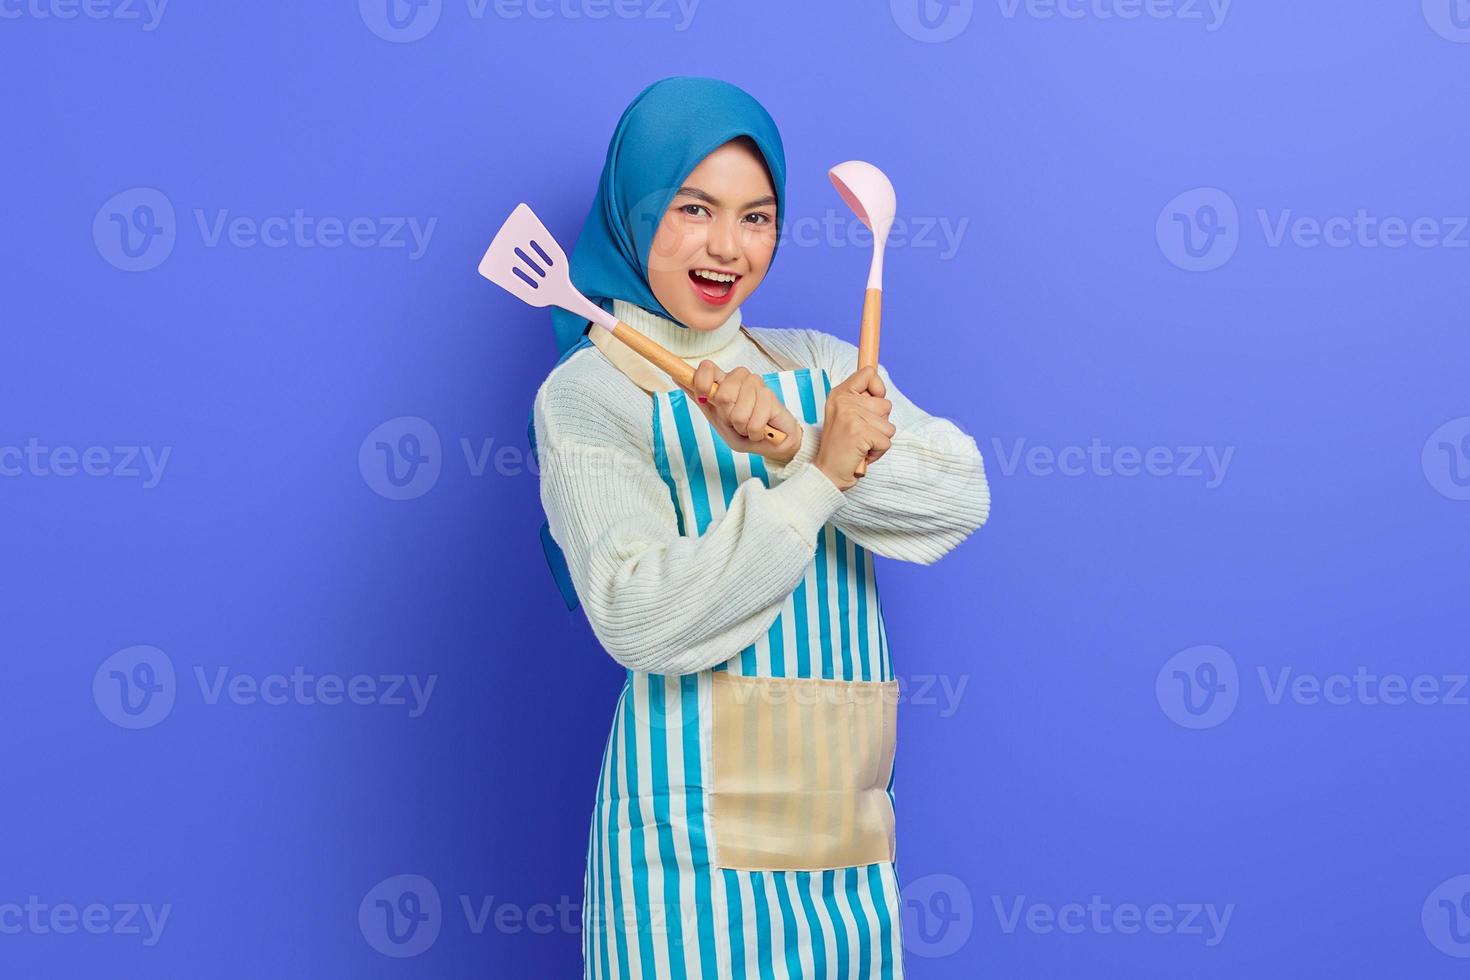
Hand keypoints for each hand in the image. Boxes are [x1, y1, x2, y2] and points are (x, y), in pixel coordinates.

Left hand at [689, 360, 802, 463]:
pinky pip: (754, 421)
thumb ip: (701, 399)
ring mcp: (756, 385)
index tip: (703, 398)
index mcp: (723, 382)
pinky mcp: (770, 396)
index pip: (708, 367)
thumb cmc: (743, 431)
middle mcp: (739, 379)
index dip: (702, 382)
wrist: (772, 444)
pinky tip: (761, 429)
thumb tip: (677, 378)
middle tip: (736, 422)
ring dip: (742, 428)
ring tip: (749, 427)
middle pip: (723, 393)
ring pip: (738, 411)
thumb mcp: (717, 420)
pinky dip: (755, 432)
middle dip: (728, 416)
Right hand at [815, 366, 895, 490]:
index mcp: (839, 394)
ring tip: (861, 444)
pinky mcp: (860, 433)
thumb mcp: (844, 415)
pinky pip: (887, 442)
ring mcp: (851, 416)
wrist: (826, 473)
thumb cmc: (839, 447)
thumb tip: (880, 391)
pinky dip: (878, 452)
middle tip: (859, 434)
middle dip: (879, 424)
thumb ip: (860, 400)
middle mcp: (844, 401)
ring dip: (879, 440)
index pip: (869, 373)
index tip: (871, 405)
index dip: (878, 390)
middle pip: (886, 404)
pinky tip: (863, 453)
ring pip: (889, 426)